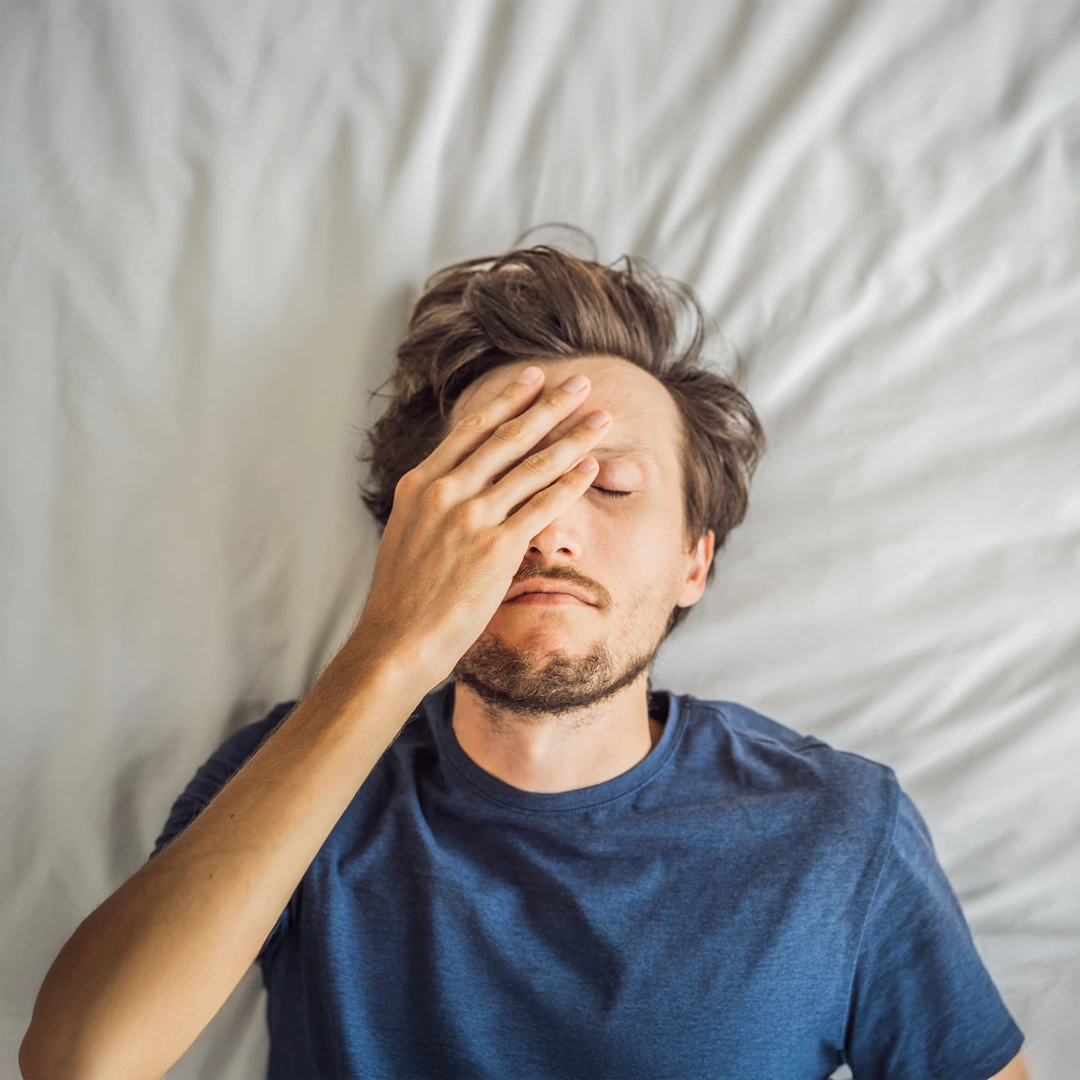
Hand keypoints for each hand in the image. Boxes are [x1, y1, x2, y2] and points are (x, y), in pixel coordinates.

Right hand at [352, 366, 611, 689]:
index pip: (471, 430)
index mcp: (419, 484)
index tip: (532, 378)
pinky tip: (591, 467)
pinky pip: (542, 506)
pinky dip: (570, 484)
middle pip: (507, 437)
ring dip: (572, 437)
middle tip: (581, 382)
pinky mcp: (495, 548)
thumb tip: (456, 486)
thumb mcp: (406, 534)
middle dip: (550, 405)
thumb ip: (432, 505)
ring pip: (531, 465)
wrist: (394, 642)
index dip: (507, 400)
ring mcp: (470, 517)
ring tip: (601, 418)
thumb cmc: (401, 598)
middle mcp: (444, 492)